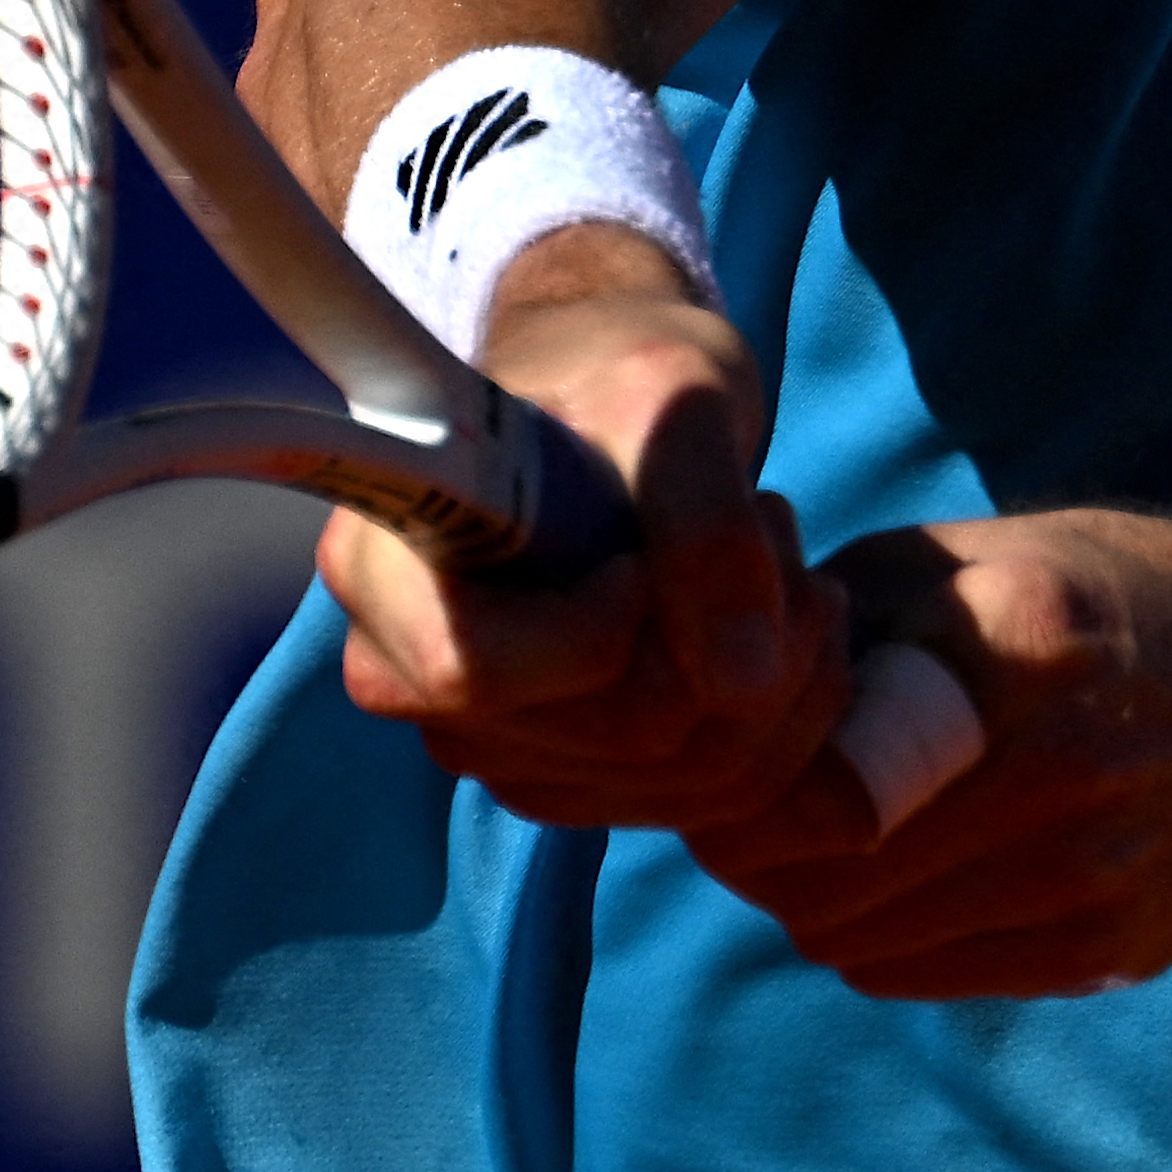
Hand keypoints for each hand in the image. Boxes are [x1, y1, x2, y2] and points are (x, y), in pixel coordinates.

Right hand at [320, 222, 852, 830]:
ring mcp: (488, 740)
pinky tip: (788, 622)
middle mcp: (409, 674)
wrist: (626, 399)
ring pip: (678, 782)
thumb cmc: (625, 372)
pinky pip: (705, 799)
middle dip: (732, 635)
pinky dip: (781, 718)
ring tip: (782, 557)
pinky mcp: (566, 775)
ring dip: (778, 675)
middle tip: (774, 521)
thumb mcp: (674, 402)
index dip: (605, 628)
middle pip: (613, 738)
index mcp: (383, 568)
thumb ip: (705, 528)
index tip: (651, 544)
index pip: (481, 671)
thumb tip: (740, 689)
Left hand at [687, 511, 1171, 999]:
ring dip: (803, 885)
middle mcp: (1059, 765)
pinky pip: (909, 970)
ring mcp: (1086, 872)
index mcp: (1019, 641)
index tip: (721, 735)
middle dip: (750, 833)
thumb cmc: (1102, 607)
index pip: (804, 763)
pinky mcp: (1100, 949)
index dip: (729, 767)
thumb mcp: (973, 560)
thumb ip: (837, 617)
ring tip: (829, 816)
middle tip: (747, 789)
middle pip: (809, 862)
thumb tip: (691, 686)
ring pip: (845, 929)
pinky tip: (902, 862)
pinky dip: (871, 926)